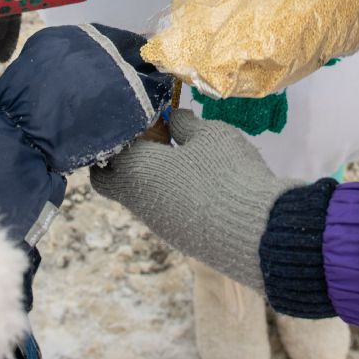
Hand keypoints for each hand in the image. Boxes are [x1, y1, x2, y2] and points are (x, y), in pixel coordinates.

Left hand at [90, 109, 300, 290]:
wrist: (254, 232)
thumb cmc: (225, 171)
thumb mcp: (207, 135)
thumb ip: (183, 124)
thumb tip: (172, 119)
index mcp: (134, 170)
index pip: (104, 153)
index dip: (119, 134)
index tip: (141, 119)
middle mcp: (136, 200)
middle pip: (111, 180)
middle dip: (124, 160)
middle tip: (152, 138)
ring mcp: (157, 224)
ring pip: (139, 196)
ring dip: (152, 177)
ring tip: (182, 157)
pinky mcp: (179, 239)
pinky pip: (162, 211)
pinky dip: (170, 194)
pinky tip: (198, 183)